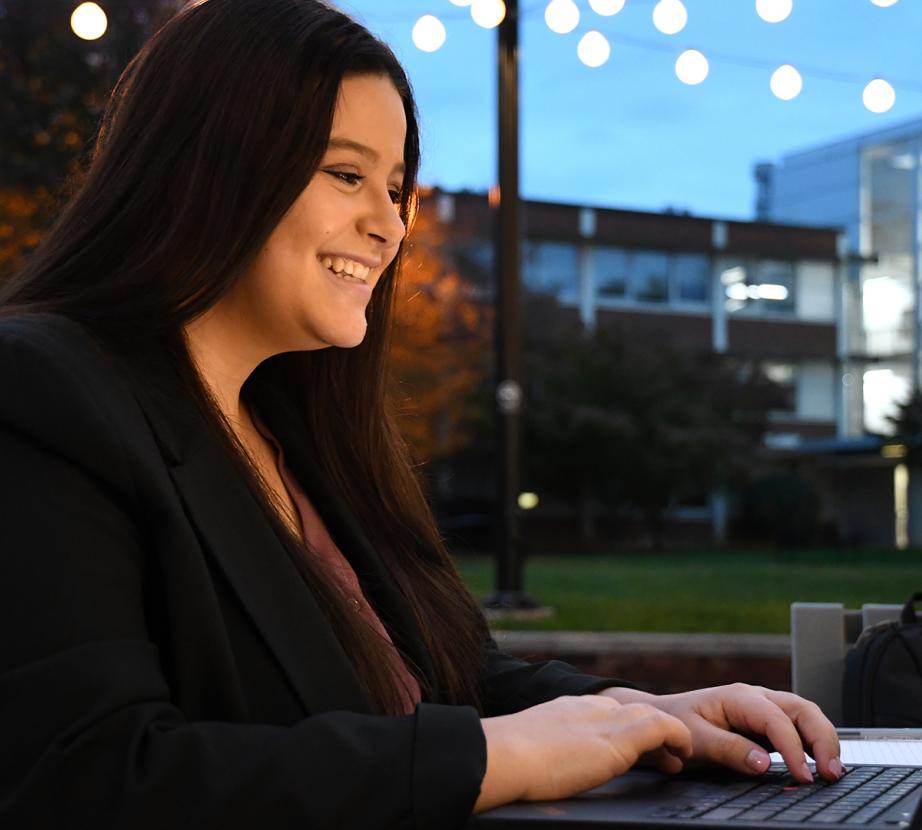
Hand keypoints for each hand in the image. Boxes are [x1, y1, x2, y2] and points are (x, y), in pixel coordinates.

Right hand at [475, 695, 692, 812]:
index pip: (603, 709)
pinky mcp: (617, 740)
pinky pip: (660, 727)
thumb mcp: (524, 748)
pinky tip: (683, 754)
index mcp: (563, 709)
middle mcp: (586, 708)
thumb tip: (527, 769)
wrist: (504, 754)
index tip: (631, 747)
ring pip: (648, 715)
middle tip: (663, 753)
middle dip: (649, 730)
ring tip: (680, 756)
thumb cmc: (504, 761)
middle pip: (629, 710)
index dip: (621, 726)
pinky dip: (677, 736)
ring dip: (668, 734)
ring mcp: (602, 721)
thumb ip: (537, 750)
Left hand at [598, 684, 841, 783]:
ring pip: (806, 714)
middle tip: (832, 772)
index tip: (804, 776)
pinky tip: (819, 763)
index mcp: (738, 697)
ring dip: (823, 739)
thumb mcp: (697, 738)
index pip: (776, 719)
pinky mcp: (766, 720)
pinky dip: (814, 741)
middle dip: (823, 738)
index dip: (794, 748)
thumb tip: (765, 763)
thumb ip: (730, 750)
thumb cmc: (676, 723)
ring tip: (833, 770)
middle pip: (802, 709)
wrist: (663, 716)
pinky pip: (798, 725)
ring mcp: (764, 706)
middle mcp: (756, 697)